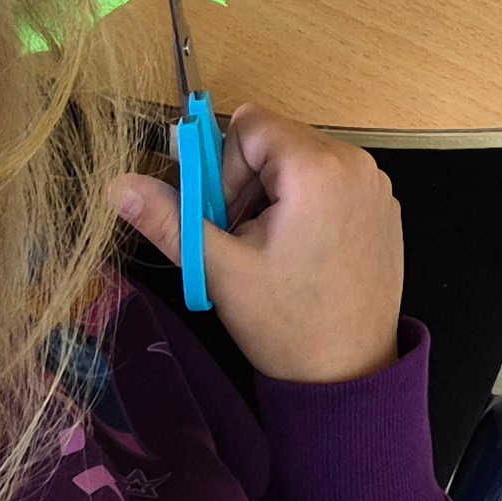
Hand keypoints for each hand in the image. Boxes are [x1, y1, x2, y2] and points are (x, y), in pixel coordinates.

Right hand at [112, 106, 403, 384]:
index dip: (225, 168)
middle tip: (245, 242)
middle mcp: (355, 162)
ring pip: (301, 160)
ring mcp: (376, 184)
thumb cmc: (285, 322)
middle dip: (248, 183)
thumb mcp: (218, 269)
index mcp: (317, 167)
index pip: (249, 124)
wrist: (349, 376)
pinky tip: (304, 254)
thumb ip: (169, 218)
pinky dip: (308, 204)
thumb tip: (117, 184)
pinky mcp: (384, 207)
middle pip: (276, 140)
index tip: (227, 221)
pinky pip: (331, 180)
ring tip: (273, 251)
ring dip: (275, 195)